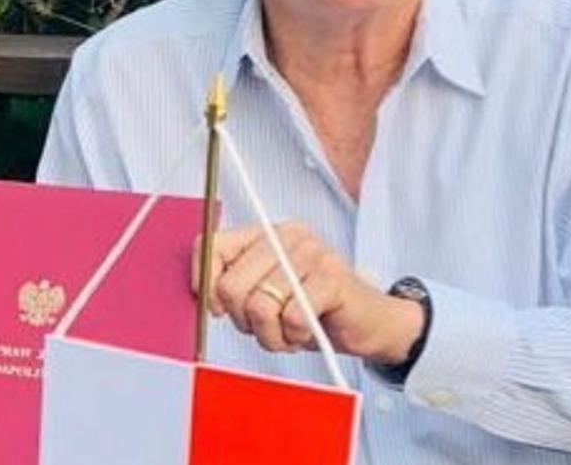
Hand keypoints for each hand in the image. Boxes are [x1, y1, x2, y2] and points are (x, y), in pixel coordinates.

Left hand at [193, 222, 420, 364]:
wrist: (369, 324)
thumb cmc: (313, 311)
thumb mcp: (264, 296)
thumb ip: (235, 288)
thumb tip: (202, 298)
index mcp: (264, 234)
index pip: (211, 246)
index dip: (205, 284)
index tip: (218, 309)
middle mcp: (286, 236)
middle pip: (231, 285)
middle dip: (244, 321)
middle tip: (267, 326)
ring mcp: (312, 253)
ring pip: (260, 306)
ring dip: (271, 334)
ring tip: (288, 331)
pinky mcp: (332, 278)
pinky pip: (291, 317)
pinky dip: (295, 335)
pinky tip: (307, 330)